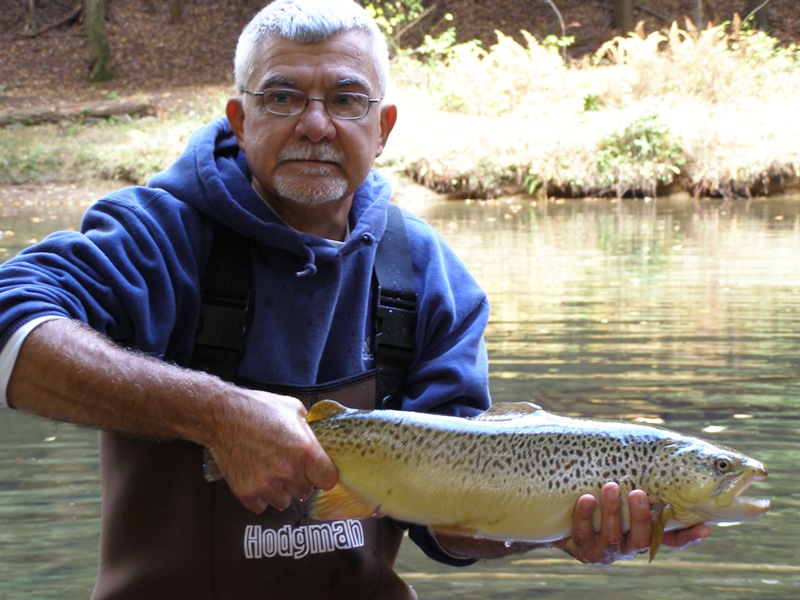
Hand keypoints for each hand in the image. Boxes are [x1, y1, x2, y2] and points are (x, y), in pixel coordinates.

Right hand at [207, 388, 337, 512]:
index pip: (328, 480)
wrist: (223, 415)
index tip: (318, 472)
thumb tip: (319, 442)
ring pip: (284, 501)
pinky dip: (260, 496)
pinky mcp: (247, 492)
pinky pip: (261, 506)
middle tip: (288, 466)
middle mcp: (288, 471)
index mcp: (305, 451)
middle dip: (299, 480)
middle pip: (305, 492)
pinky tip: (257, 478)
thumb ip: (310, 431)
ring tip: (270, 471)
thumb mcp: (294, 410)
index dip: (323, 474)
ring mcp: (266, 484)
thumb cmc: (257, 408)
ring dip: (280, 490)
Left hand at [553, 482, 710, 563]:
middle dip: (642, 515)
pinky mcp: (582, 548)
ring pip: (614, 536)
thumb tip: (646, 436)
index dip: (689, 536)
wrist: (560, 509)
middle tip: (639, 492)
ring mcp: (606, 549)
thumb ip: (637, 468)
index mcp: (644, 530)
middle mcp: (629, 544)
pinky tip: (586, 499)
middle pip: (643, 537)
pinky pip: (584, 534)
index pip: (673, 537)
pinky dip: (585, 516)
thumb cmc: (597, 488)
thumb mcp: (619, 480)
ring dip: (613, 512)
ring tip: (609, 486)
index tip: (705, 526)